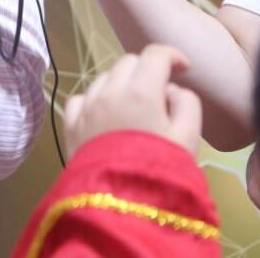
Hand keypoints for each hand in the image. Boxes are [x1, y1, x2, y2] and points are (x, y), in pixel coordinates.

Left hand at [63, 45, 202, 157]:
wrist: (122, 204)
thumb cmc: (161, 169)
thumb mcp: (188, 137)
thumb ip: (187, 104)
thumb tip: (171, 90)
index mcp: (141, 91)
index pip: (155, 54)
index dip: (172, 55)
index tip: (184, 67)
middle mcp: (109, 92)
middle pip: (128, 62)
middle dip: (147, 70)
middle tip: (160, 94)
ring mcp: (86, 106)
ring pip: (103, 77)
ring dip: (121, 84)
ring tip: (134, 108)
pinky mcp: (70, 123)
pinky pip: (81, 98)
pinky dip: (95, 99)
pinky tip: (105, 115)